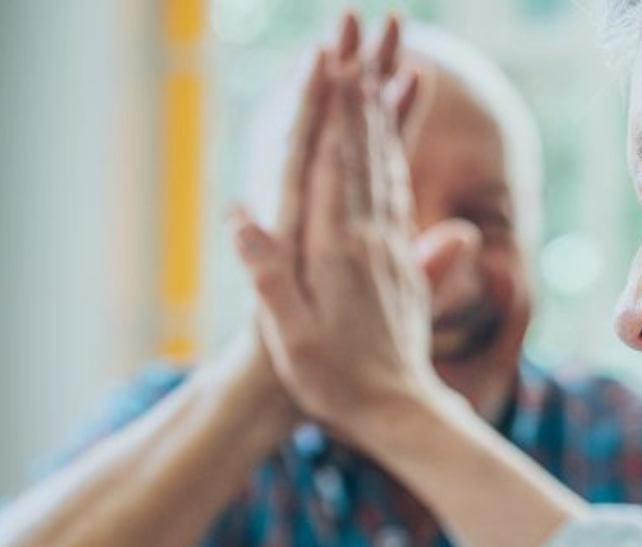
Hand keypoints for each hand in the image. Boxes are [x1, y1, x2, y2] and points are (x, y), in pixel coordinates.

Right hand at [229, 12, 453, 445]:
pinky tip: (395, 139)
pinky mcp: (402, 266)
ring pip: (387, 167)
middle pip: (364, 150)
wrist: (397, 415)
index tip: (329, 62)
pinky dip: (397, 158)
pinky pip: (399, 198)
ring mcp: (390, 251)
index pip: (331, 163)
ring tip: (383, 64)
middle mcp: (368, 240)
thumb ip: (268, 276)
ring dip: (383, 113)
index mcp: (335, 250)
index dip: (329, 110)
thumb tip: (240, 215)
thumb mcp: (290, 335)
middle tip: (361, 37)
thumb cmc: (333, 383)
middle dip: (361, 90)